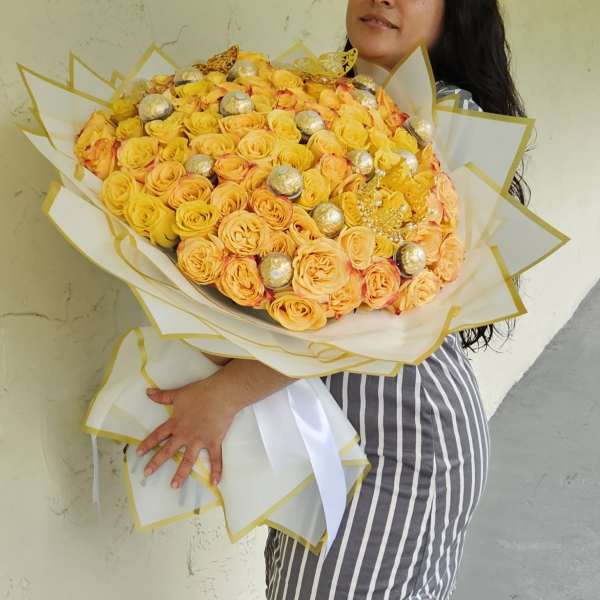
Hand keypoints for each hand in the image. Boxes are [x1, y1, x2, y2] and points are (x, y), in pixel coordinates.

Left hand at [136, 374, 237, 488]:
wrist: (220, 395)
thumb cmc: (200, 393)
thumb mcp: (178, 393)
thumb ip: (163, 396)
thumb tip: (147, 392)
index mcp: (176, 423)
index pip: (158, 435)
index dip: (148, 444)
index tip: (138, 453)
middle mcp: (185, 435)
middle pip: (168, 451)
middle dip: (156, 462)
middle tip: (147, 473)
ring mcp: (199, 440)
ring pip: (188, 460)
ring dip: (181, 474)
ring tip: (174, 486)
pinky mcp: (213, 441)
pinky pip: (215, 458)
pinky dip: (216, 470)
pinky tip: (215, 482)